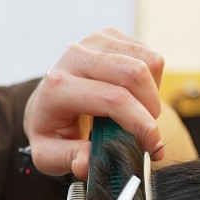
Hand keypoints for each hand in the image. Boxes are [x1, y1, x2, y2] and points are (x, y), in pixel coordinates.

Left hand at [24, 28, 165, 177]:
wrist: (46, 101)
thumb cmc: (52, 129)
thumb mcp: (49, 155)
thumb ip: (68, 160)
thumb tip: (87, 164)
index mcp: (58, 85)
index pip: (113, 99)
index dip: (141, 123)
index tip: (152, 145)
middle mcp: (74, 56)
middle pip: (135, 73)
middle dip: (151, 108)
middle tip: (147, 132)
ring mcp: (93, 41)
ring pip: (148, 62)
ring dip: (153, 94)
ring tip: (137, 113)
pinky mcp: (110, 36)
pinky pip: (149, 56)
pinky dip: (152, 81)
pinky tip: (133, 95)